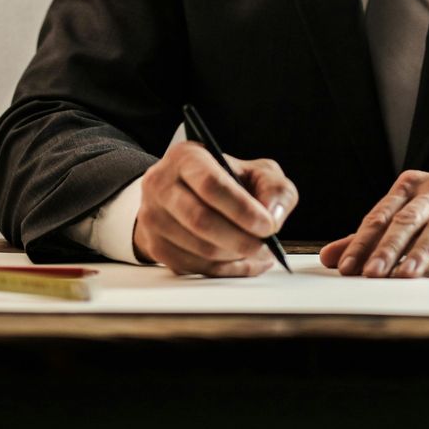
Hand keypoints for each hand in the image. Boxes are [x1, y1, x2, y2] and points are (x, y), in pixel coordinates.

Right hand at [131, 140, 296, 276]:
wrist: (188, 192)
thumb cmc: (228, 181)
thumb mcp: (257, 172)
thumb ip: (275, 189)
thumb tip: (273, 217)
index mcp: (186, 158)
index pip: (210, 184)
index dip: (242, 209)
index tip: (268, 226)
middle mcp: (161, 185)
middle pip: (200, 220)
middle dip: (240, 239)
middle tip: (265, 246)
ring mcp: (153, 217)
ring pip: (198, 249)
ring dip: (234, 256)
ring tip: (257, 252)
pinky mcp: (156, 247)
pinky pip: (194, 268)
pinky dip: (225, 270)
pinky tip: (242, 262)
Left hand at [318, 170, 428, 277]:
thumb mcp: (409, 220)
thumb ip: (372, 239)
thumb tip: (331, 257)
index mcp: (411, 186)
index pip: (382, 215)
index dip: (363, 241)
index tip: (348, 267)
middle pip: (408, 219)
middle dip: (388, 248)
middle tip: (371, 273)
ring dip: (421, 253)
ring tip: (405, 275)